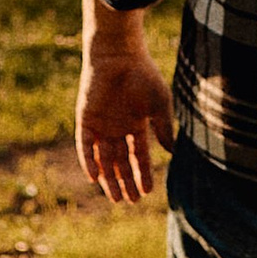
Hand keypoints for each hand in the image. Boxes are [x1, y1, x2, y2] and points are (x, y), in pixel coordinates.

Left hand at [75, 17, 174, 204]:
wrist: (119, 55)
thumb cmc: (143, 76)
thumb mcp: (159, 104)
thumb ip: (163, 128)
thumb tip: (171, 152)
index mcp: (136, 125)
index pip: (139, 156)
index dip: (144, 174)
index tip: (148, 192)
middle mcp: (117, 129)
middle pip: (121, 162)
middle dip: (126, 182)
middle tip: (130, 202)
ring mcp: (101, 126)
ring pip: (103, 159)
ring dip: (108, 178)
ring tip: (115, 198)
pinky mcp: (85, 120)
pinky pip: (85, 146)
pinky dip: (89, 161)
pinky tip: (95, 178)